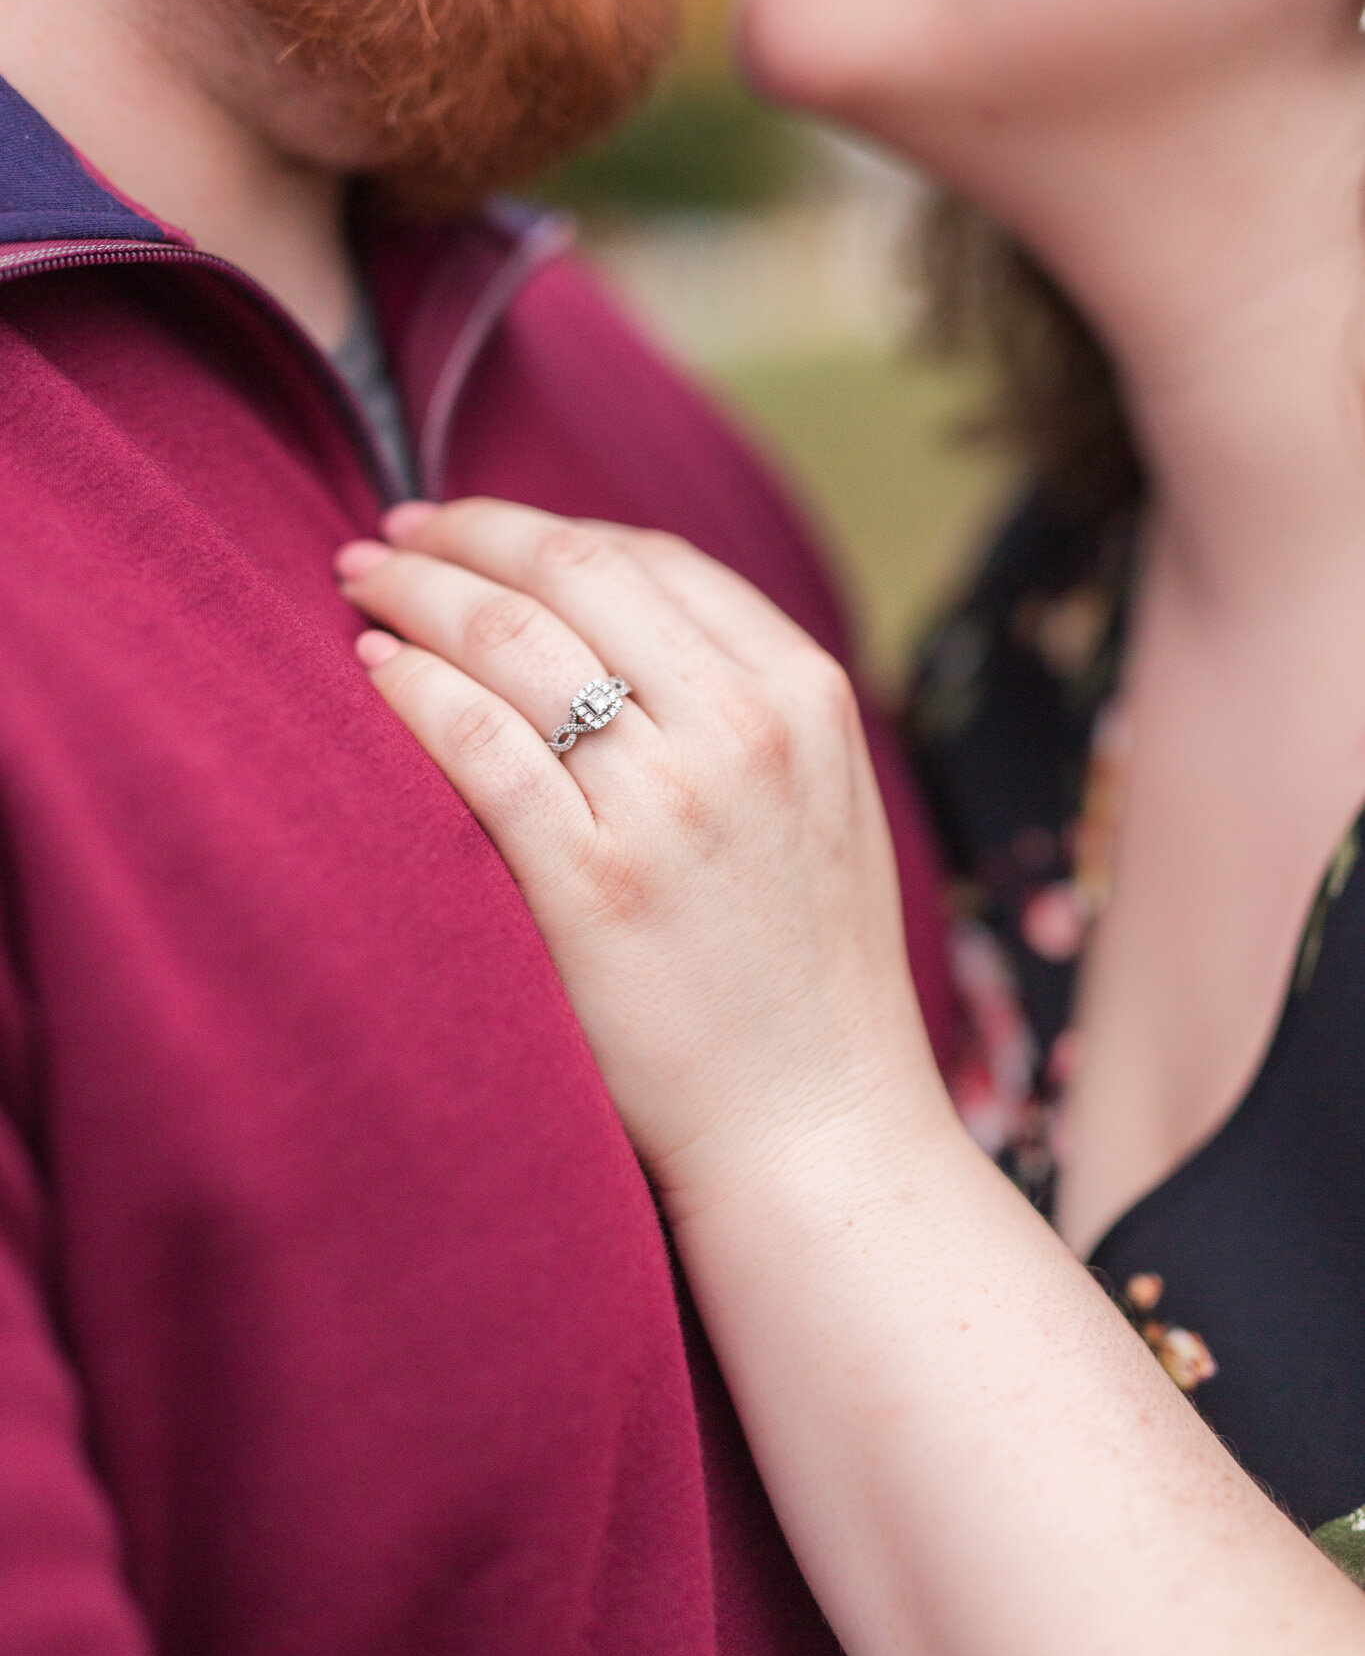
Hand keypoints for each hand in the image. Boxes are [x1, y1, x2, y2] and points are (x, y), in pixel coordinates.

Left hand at [336, 499, 939, 1213]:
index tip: (470, 528)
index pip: (651, 555)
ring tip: (362, 591)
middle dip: (463, 534)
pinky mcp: (595, 886)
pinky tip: (374, 672)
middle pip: (573, 572)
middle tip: (387, 537)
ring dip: (418, 595)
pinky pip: (479, 744)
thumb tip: (607, 616)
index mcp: (805, 694)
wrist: (818, 1129)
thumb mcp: (821, 802)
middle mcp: (746, 728)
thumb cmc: (806, 971)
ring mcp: (672, 805)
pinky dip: (414, 689)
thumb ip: (744, 699)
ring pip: (514, 640)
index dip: (541, 526)